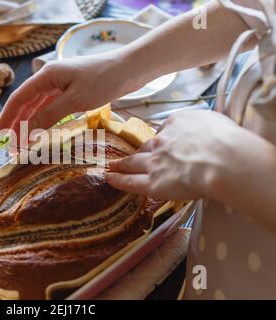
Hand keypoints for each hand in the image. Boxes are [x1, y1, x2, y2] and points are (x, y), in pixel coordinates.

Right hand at [0, 50, 147, 138]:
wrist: (130, 69)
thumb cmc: (104, 80)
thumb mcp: (75, 100)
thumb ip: (49, 115)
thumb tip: (26, 133)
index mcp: (46, 76)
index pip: (18, 99)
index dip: (6, 119)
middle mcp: (49, 78)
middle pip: (25, 103)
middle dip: (15, 125)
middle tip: (8, 147)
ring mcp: (60, 84)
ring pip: (37, 107)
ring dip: (28, 125)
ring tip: (20, 144)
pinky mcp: (71, 91)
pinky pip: (50, 108)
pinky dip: (43, 121)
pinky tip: (39, 133)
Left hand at [105, 110, 260, 200]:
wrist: (221, 159)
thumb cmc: (227, 140)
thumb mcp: (216, 121)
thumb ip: (204, 126)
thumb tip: (207, 130)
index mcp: (176, 123)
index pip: (166, 131)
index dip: (165, 139)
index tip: (165, 144)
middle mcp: (161, 141)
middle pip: (147, 146)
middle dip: (140, 151)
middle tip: (130, 155)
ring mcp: (154, 161)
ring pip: (133, 162)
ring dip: (122, 164)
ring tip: (112, 166)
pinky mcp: (152, 182)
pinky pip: (130, 182)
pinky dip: (118, 180)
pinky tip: (108, 178)